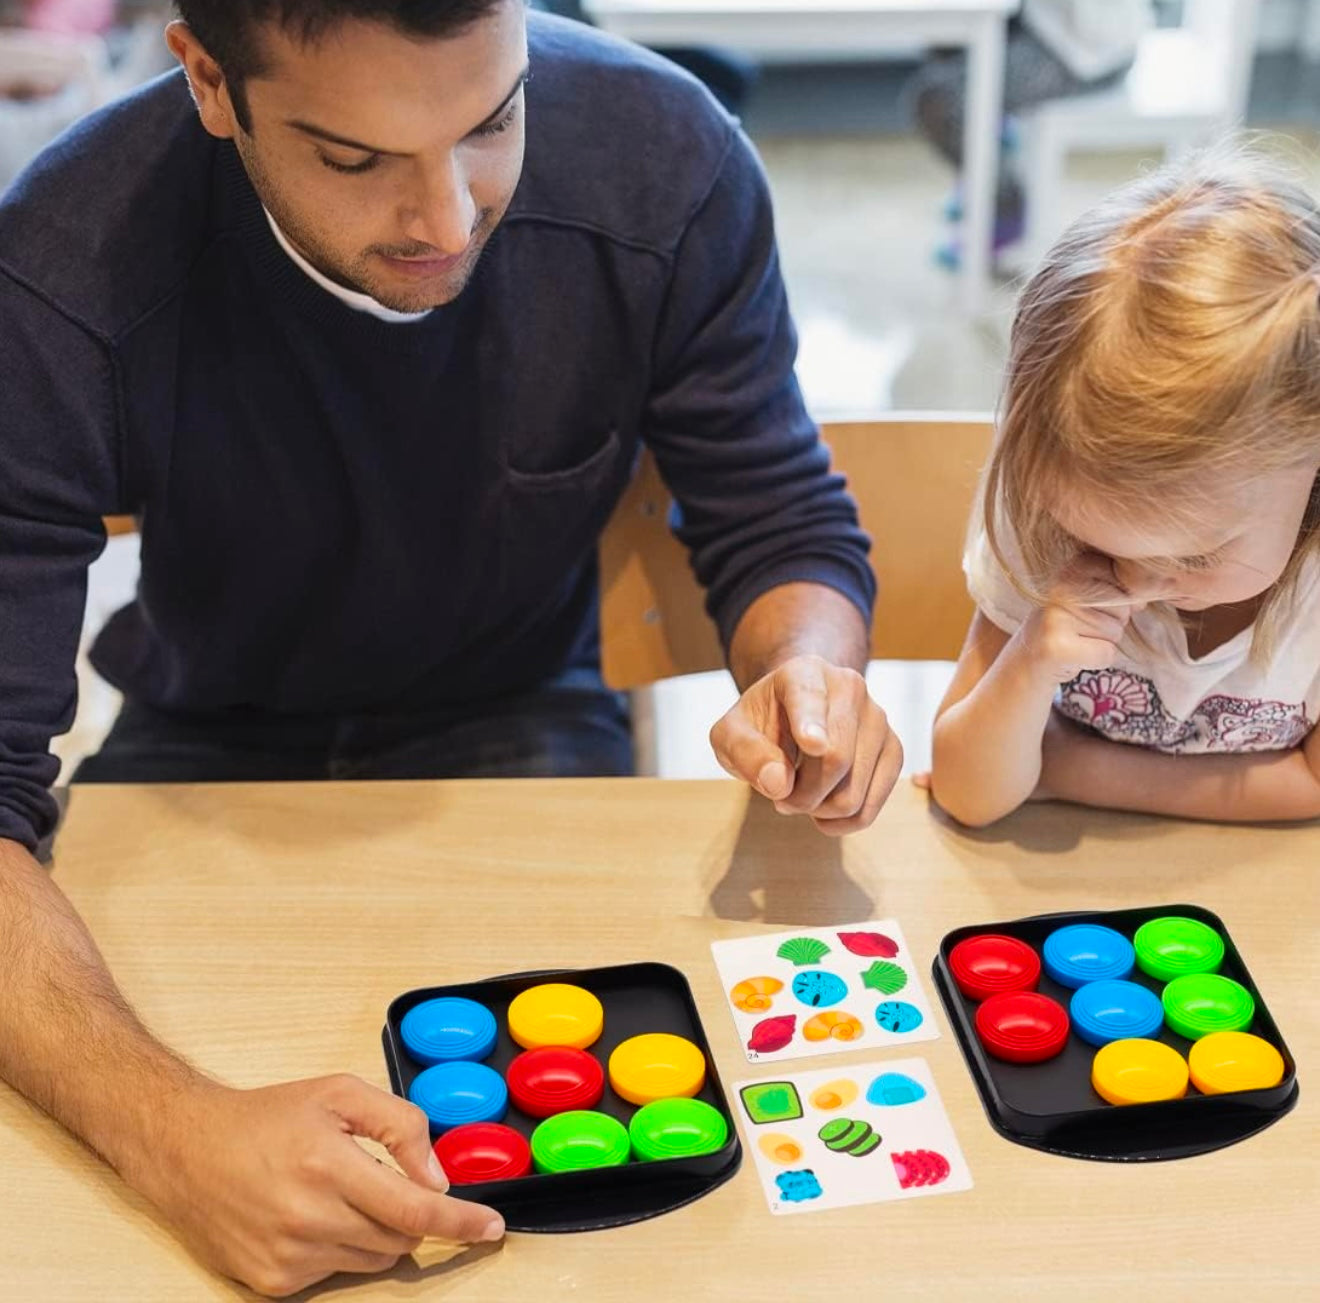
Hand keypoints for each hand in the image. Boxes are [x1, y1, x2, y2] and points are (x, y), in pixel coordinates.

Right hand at [129, 1074, 503, 1297]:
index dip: (460, 1221)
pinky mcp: (269, 1284)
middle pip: (398, 1239)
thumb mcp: (340, 1094)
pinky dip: (339, 1250)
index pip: (414, 1209)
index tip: (492, 1227)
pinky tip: (309, 1217)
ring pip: (371, 1262)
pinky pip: (333, 1276)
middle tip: (383, 1182)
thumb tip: (437, 1177)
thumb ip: (399, 1126)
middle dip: (408, 1215)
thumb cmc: (268, 1116)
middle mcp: (308, 1219)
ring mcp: (287, 1258)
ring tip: (339, 1194)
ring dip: (376, 1234)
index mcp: (328, 1165)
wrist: (186, 1149)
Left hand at [709, 653, 902, 834]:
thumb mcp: (730, 733)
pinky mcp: (894, 749)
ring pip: (852, 792)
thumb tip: (780, 783)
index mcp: (804, 672)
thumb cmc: (761, 723)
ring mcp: (878, 718)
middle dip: (800, 795)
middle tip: (781, 795)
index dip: (811, 725)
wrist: (796, 713)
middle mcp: (850, 687)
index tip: (812, 744)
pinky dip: (842, 822)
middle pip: (834, 760)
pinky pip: (870, 807)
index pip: (809, 701)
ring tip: (800, 794)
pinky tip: (822, 811)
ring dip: (818, 809)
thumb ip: (744, 753)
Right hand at [1019, 558, 1137, 683]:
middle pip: (1123, 607)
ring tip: (1077, 638)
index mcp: (1073, 567)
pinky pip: (1106, 653)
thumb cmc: (1072, 624)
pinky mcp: (1057, 646)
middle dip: (1113, 622)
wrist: (1031, 656)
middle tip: (1084, 626)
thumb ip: (1127, 585)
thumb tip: (1170, 583)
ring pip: (1115, 632)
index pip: (1126, 580)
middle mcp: (1061, 588)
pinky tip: (1076, 654)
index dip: (1120, 599)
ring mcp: (1057, 617)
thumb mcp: (1096, 595)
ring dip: (1103, 641)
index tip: (1095, 605)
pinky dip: (1098, 659)